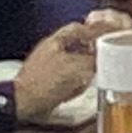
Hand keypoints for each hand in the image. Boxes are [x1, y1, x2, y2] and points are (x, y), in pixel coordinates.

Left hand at [13, 11, 131, 123]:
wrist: (24, 103)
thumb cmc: (44, 83)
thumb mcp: (76, 68)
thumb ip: (93, 60)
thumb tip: (104, 58)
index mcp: (56, 41)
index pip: (78, 28)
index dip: (94, 31)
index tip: (107, 36)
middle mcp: (51, 51)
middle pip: (78, 46)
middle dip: (91, 53)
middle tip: (102, 59)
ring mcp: (49, 66)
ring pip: (74, 62)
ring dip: (83, 69)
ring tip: (89, 77)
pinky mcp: (48, 81)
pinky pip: (68, 77)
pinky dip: (75, 82)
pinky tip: (77, 89)